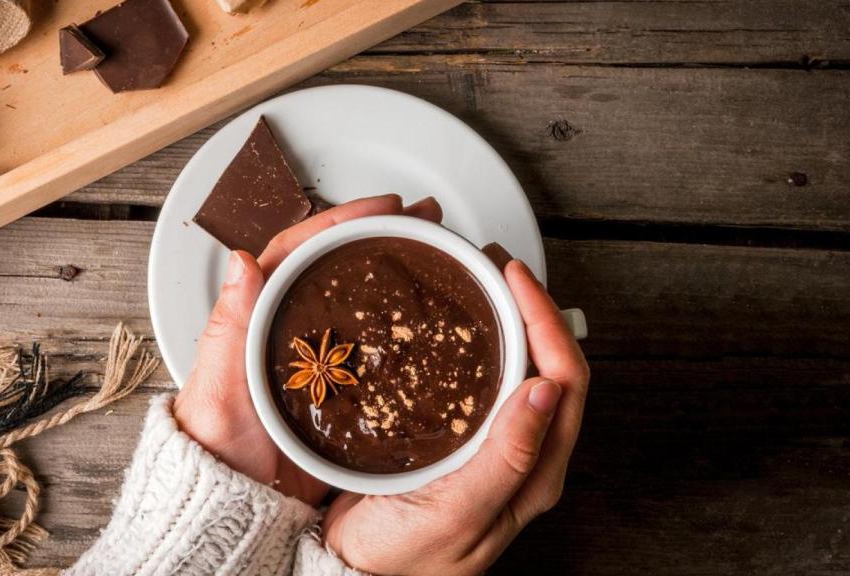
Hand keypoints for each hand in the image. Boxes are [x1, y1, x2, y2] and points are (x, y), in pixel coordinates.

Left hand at [173, 194, 443, 505]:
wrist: (235, 506)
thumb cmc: (216, 446)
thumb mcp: (219, 385)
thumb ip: (230, 326)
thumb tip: (242, 261)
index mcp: (258, 317)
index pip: (301, 251)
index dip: (342, 221)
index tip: (384, 206)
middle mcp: (291, 330)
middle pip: (338, 267)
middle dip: (382, 235)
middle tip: (426, 219)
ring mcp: (320, 360)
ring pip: (361, 303)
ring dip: (395, 273)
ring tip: (440, 253)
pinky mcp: (342, 392)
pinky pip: (375, 350)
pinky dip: (401, 329)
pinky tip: (432, 325)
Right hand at [321, 260, 589, 574]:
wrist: (350, 572)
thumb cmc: (403, 557)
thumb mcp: (460, 512)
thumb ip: (508, 457)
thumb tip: (548, 390)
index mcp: (535, 471)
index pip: (565, 379)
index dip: (545, 320)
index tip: (512, 278)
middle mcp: (522, 455)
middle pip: (550, 365)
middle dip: (531, 308)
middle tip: (497, 266)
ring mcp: (492, 445)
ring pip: (520, 368)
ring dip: (509, 320)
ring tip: (480, 282)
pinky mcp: (461, 439)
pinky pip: (484, 379)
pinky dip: (478, 342)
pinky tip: (452, 325)